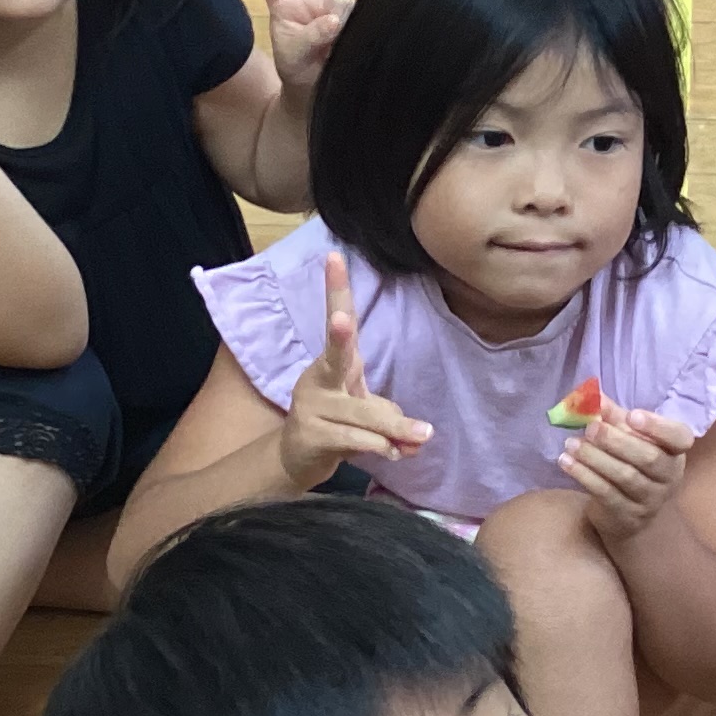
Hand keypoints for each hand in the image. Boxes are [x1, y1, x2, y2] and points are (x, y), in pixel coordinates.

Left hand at [251, 0, 351, 93]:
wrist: (316, 89)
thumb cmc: (296, 67)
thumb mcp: (294, 53)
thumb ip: (311, 36)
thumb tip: (334, 20)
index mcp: (285, 4)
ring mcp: (333, 8)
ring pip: (343, 3)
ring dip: (343, 20)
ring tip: (336, 46)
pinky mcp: (353, 19)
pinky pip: (360, 17)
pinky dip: (359, 27)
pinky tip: (352, 41)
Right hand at [278, 250, 430, 490]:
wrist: (297, 459)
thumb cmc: (338, 424)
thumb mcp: (367, 414)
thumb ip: (393, 418)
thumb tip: (418, 439)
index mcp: (336, 362)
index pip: (337, 317)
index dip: (337, 288)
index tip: (334, 256)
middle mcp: (320, 376)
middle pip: (335, 355)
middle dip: (339, 336)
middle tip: (343, 320)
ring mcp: (312, 404)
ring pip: (364, 414)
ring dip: (396, 430)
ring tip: (414, 441)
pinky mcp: (310, 433)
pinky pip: (356, 439)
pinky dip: (381, 447)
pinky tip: (392, 453)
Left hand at [560, 406, 692, 543]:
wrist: (629, 514)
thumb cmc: (631, 464)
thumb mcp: (628, 437)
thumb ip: (614, 417)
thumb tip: (592, 395)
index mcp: (674, 451)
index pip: (680, 437)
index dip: (658, 426)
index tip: (631, 415)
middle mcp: (669, 476)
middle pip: (647, 457)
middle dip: (615, 440)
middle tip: (590, 427)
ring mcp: (650, 499)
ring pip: (624, 476)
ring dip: (594, 457)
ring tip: (571, 443)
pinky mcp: (628, 516)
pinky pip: (606, 493)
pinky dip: (585, 476)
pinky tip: (567, 462)